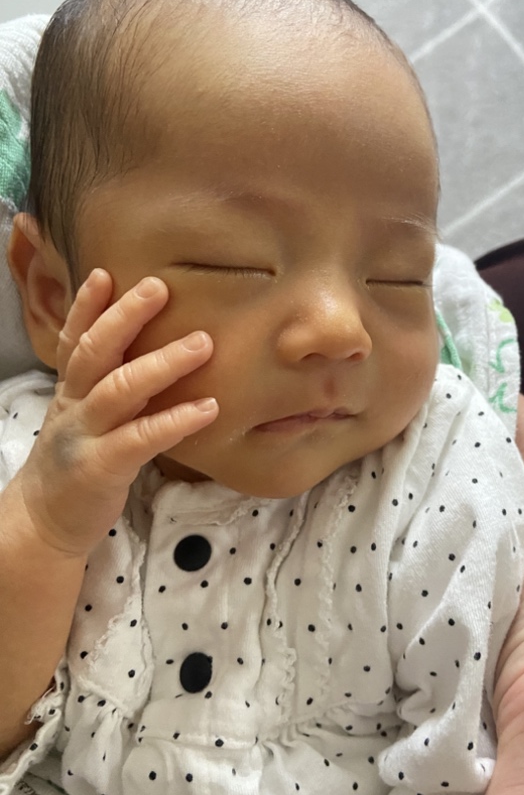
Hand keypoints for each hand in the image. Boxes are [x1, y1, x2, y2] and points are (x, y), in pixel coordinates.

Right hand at [14, 268, 217, 556]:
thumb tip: (156, 352)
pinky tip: (207, 407)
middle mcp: (74, 406)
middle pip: (95, 352)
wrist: (46, 522)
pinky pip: (140, 439)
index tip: (108, 272)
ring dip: (162, 363)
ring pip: (119, 390)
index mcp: (71, 391)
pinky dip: (175, 420)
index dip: (88, 306)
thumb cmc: (80, 462)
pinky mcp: (101, 468)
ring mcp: (85, 436)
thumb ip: (111, 385)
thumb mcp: (87, 417)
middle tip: (160, 287)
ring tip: (202, 343)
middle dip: (126, 316)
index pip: (76, 339)